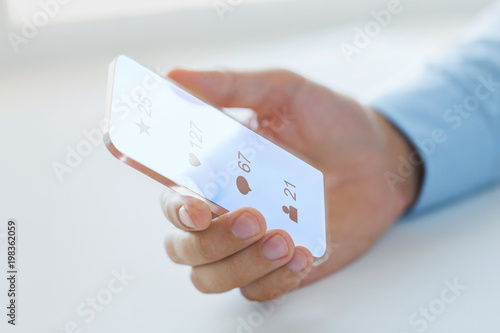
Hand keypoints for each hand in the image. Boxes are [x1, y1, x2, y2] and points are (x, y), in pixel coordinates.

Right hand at [161, 69, 421, 300]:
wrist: (380, 160)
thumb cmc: (330, 123)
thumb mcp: (284, 92)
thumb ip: (232, 87)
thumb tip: (176, 76)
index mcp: (215, 169)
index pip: (169, 188)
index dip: (164, 193)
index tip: (177, 191)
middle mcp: (225, 210)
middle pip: (183, 244)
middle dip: (208, 239)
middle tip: (249, 216)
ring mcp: (250, 242)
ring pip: (210, 276)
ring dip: (238, 263)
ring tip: (282, 237)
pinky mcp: (279, 266)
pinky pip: (257, 292)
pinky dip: (273, 279)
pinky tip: (302, 254)